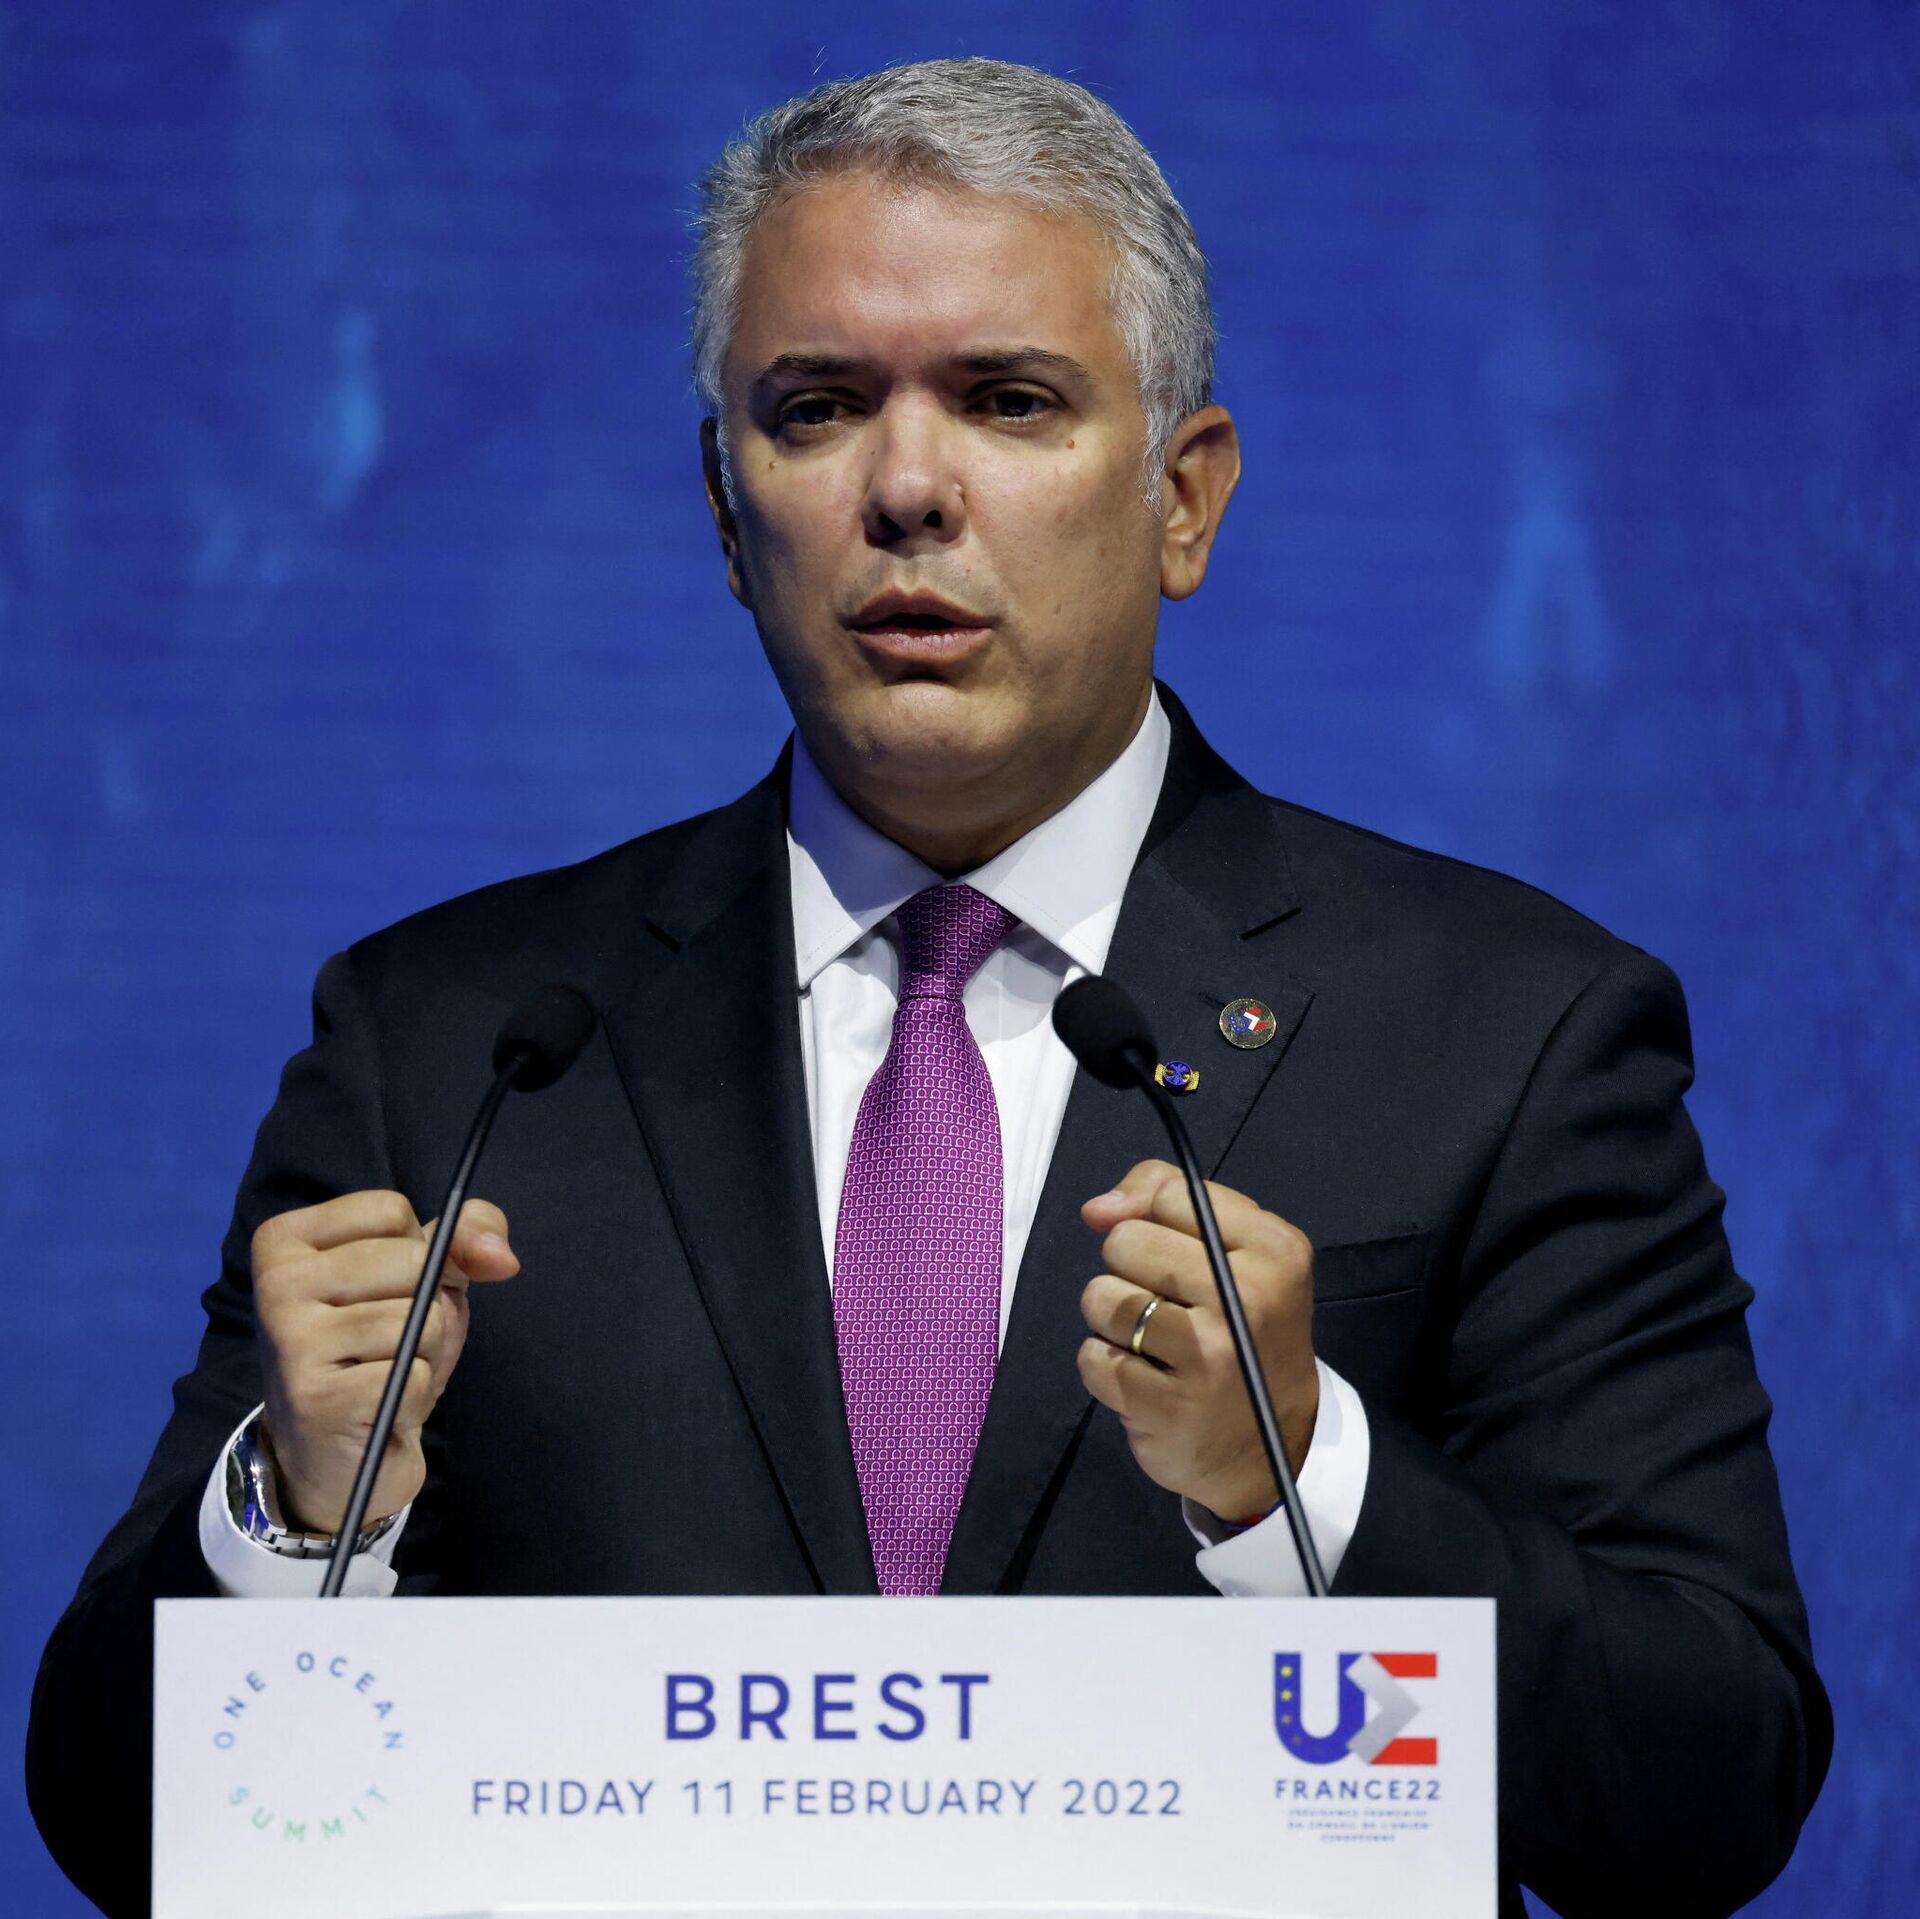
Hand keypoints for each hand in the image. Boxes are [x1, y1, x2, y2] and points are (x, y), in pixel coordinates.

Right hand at [251, 1190, 518, 1532]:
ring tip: (383, 1373)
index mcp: (285, 1240)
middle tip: (385, 1342)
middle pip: (412, 1260)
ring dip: (424, 1353)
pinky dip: (417, 1393)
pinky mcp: (318, 1401)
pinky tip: (381, 1406)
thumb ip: (469, 1236)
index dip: (415, 1251)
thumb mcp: (425, 1275)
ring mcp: (292, 1344)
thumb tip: (502, 1257)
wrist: (337, 1453)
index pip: (392, 1210)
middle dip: (426, 1305)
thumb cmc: (378, 1347)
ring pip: (419, 1320)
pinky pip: (415, 1375)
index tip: (383, 1289)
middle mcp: (275, 1284)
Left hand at [1078, 1159, 1316, 1522]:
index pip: (1171, 1194)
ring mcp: (1207, 1355)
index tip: (1181, 1258)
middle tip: (1170, 1308)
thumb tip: (1095, 1209)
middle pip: (1126, 1241)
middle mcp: (1247, 1297)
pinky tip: (1145, 1381)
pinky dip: (1106, 1368)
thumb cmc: (1243, 1333)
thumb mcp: (1234, 1252)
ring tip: (1155, 1345)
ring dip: (1113, 1320)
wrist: (1270, 1449)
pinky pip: (1092, 1356)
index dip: (1158, 1222)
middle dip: (1130, 1270)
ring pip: (1101, 1296)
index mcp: (1274, 1249)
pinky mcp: (1167, 1405)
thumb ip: (1165, 1199)